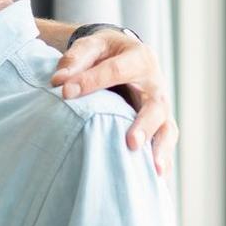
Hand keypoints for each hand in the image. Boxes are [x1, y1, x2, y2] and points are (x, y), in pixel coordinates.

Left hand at [50, 30, 174, 174]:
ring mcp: (161, 106)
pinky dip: (162, 160)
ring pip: (167, 128)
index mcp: (139, 58)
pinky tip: (155, 180)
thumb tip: (59, 81)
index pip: (116, 70)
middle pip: (155, 106)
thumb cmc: (106, 52)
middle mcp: (155, 84)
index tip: (65, 93)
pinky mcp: (160, 124)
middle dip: (144, 124)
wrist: (124, 54)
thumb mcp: (92, 45)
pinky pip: (165, 143)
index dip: (91, 81)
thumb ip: (76, 59)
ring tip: (152, 169)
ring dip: (160, 149)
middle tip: (131, 142)